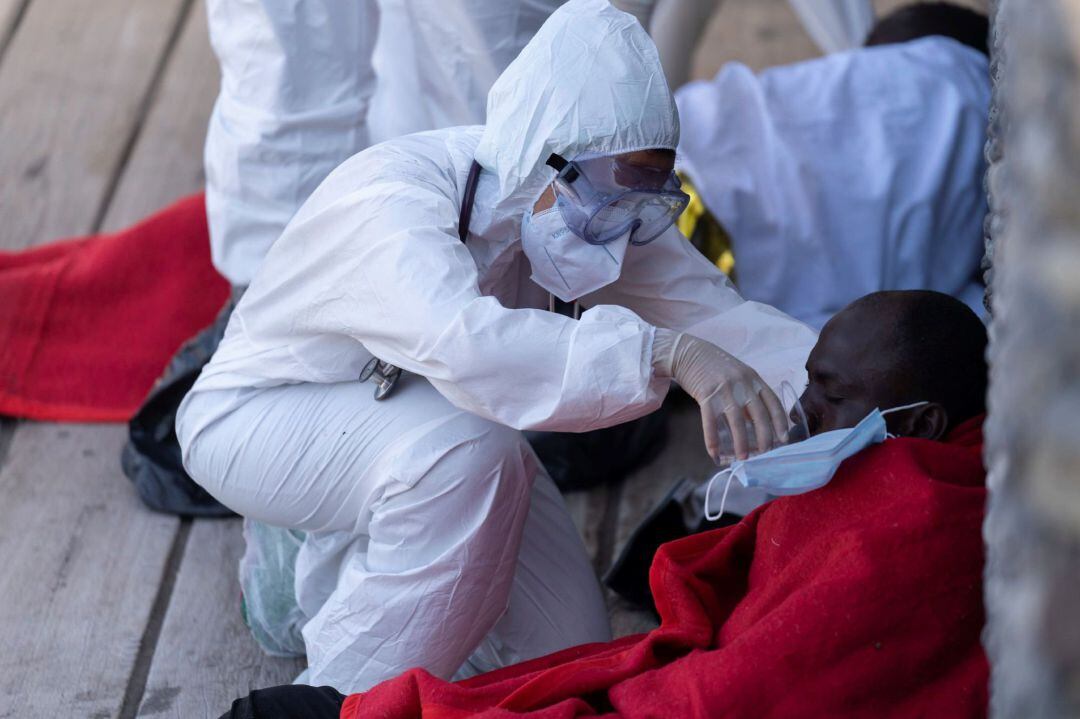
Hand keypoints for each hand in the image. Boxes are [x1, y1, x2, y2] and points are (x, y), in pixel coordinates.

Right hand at [652, 329, 787, 461]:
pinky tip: (714, 453)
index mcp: (753, 378)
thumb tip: (757, 422)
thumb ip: (749, 393)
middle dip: (764, 437)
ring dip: (741, 443)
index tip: (784, 438)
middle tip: (765, 454)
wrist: (688, 352)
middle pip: (759, 414)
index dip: (780, 421)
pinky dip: (712, 439)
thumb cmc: (714, 366)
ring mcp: (724, 389)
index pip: (773, 402)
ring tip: (743, 458)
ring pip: (737, 421)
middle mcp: (742, 384)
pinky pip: (710, 421)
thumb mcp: (738, 375)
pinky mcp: (705, 394)